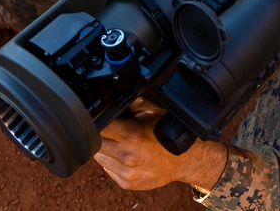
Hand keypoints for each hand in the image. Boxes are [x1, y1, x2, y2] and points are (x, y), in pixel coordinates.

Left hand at [94, 102, 227, 191]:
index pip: (98, 126)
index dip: (95, 119)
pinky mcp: (126, 183)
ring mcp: (126, 172)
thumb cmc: (168, 133)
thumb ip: (129, 102)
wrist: (184, 161)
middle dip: (102, 134)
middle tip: (115, 130)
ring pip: (99, 157)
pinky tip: (126, 155)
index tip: (97, 117)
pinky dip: (112, 161)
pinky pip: (108, 169)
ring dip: (106, 149)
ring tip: (122, 143)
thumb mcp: (151, 110)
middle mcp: (127, 156)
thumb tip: (109, 95)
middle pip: (95, 142)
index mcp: (132, 135)